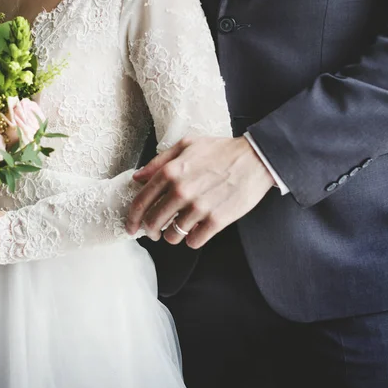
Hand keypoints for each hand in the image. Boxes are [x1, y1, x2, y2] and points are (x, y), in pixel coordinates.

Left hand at [126, 137, 274, 248]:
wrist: (256, 158)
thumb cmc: (220, 150)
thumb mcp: (186, 145)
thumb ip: (159, 162)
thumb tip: (137, 178)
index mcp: (170, 172)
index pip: (141, 202)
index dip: (132, 219)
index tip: (131, 228)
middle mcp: (181, 191)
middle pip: (153, 223)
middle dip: (151, 231)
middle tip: (155, 232)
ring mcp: (199, 207)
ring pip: (173, 236)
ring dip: (173, 236)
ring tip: (179, 229)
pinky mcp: (217, 220)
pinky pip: (194, 242)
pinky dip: (193, 240)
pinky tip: (197, 231)